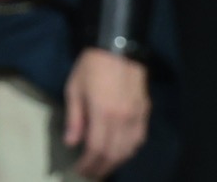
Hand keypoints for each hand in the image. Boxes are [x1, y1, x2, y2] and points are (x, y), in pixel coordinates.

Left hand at [62, 48, 149, 177]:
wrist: (119, 46)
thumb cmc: (91, 66)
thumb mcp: (74, 88)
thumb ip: (74, 118)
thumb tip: (71, 143)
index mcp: (102, 113)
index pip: (96, 149)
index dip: (88, 163)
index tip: (80, 170)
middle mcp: (122, 119)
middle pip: (114, 154)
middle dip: (101, 167)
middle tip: (91, 173)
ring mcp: (136, 117)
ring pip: (129, 150)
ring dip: (116, 162)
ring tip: (104, 167)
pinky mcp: (145, 112)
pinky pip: (139, 139)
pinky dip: (129, 150)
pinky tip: (121, 153)